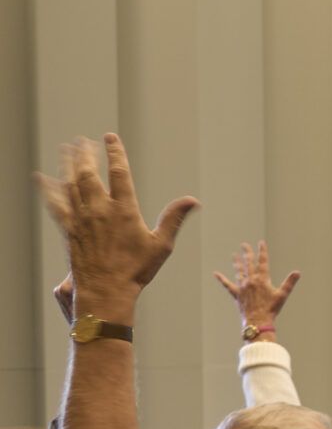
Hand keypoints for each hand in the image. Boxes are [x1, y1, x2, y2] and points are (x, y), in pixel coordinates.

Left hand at [38, 135, 198, 322]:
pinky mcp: (69, 230)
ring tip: (67, 150)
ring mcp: (81, 219)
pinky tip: (41, 178)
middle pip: (89, 174)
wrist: (106, 291)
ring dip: (68, 165)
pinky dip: (48, 189)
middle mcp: (100, 210)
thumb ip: (173, 219)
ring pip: (71, 184)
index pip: (119, 173)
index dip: (115, 152)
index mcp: (124, 210)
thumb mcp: (161, 245)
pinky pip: (56, 204)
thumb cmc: (136, 271)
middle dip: (85, 154)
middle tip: (83, 141)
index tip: (110, 137)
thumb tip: (193, 200)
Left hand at [214, 241, 301, 329]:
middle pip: (249, 264)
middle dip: (247, 253)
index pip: (263, 262)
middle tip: (244, 245)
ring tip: (234, 255)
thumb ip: (289, 283)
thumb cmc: (271, 309)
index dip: (262, 251)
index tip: (261, 243)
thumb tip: (297, 272)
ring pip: (239, 272)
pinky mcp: (237, 294)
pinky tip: (216, 274)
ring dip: (236, 263)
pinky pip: (228, 285)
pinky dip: (222, 279)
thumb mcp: (282, 295)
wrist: (258, 321)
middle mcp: (251, 281)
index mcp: (262, 279)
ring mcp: (242, 287)